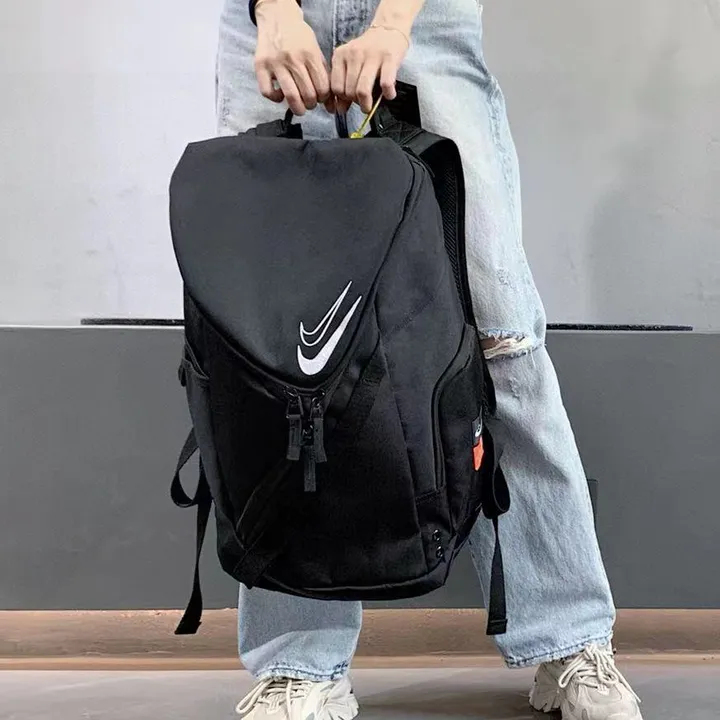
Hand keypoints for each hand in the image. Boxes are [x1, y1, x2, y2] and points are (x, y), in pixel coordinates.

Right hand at [254, 0, 330, 114]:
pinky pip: (267, 92)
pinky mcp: (260, 66)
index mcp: (310, 55)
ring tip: (299, 106)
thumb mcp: (315, 50)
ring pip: (290, 96)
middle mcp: (293, 59)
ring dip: (297, 108)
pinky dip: (275, 99)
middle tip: (309, 102)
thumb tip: (329, 102)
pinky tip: (280, 95)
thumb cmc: (299, 37)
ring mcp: (275, 63)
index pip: (322, 87)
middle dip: (311, 104)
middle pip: (308, 95)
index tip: (320, 98)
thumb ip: (322, 73)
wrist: (278, 18)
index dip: (323, 98)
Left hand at [331, 25, 409, 114]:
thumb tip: (339, 110)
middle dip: (356, 102)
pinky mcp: (389, 58)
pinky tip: (388, 94)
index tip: (350, 101)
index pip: (336, 88)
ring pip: (362, 90)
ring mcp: (371, 56)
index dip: (343, 99)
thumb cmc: (368, 52)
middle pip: (349, 91)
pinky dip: (387, 94)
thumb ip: (344, 85)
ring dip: (367, 104)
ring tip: (370, 106)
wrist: (388, 30)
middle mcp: (354, 54)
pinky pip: (385, 83)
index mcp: (340, 55)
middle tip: (363, 103)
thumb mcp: (351, 65)